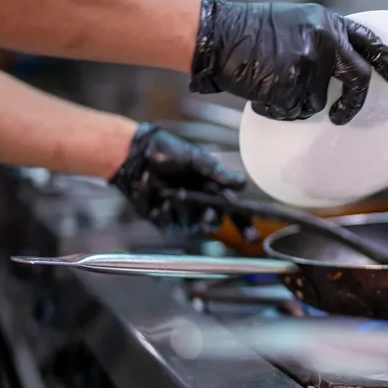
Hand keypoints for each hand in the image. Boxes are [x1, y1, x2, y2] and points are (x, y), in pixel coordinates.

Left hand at [109, 123, 245, 229]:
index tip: (251, 235)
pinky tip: (161, 202)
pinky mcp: (163, 219)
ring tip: (176, 195)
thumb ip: (219, 173)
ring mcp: (182, 213)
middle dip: (212, 220)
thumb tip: (241, 182)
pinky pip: (171, 226)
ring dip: (186, 212)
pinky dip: (167, 215)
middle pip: (214, 224)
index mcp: (213, 190)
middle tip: (208, 212)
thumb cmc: (167, 151)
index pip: (234, 211)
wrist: (136, 154)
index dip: (245, 225)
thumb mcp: (197, 159)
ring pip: (193, 228)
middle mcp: (199, 204)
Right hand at [188, 0, 387, 124]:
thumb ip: (323, 41)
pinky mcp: (292, 83)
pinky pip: (293, 110)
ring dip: (296, 103)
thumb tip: (342, 69)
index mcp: (328, 23)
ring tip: (271, 84)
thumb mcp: (297, 23)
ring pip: (317, 101)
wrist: (218, 36)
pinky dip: (277, 109)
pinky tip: (260, 92)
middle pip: (358, 79)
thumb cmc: (251, 32)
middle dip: (353, 103)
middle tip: (342, 116)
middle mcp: (325, 40)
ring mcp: (310, 62)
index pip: (369, 43)